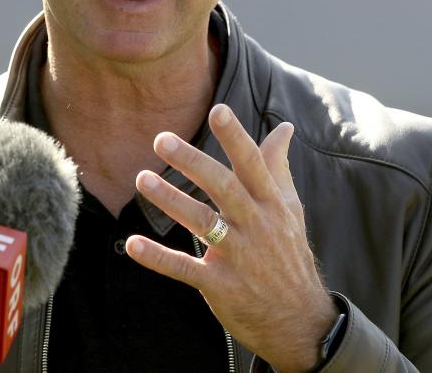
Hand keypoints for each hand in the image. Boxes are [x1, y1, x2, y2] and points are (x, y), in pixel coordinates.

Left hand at [126, 104, 337, 372]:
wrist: (299, 321)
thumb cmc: (288, 254)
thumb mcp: (290, 209)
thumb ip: (278, 167)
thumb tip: (285, 128)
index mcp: (272, 204)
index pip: (253, 164)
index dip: (236, 137)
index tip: (217, 110)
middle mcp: (256, 226)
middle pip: (223, 187)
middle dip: (192, 162)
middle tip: (161, 139)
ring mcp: (238, 257)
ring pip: (201, 223)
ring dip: (170, 200)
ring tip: (142, 179)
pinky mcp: (220, 285)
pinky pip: (184, 268)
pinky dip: (158, 257)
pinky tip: (132, 243)